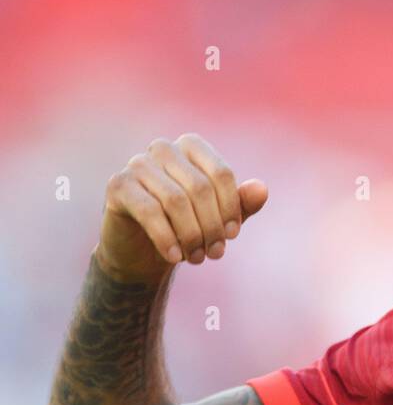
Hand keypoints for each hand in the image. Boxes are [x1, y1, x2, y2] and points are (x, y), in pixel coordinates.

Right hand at [97, 134, 267, 283]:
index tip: (233, 235)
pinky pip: (149, 211)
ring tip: (197, 258)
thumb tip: (262, 190)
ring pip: (175, 200)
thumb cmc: (185, 226)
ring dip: (191, 235)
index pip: (221, 174)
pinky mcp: (117, 185)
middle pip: (199, 188)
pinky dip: (166, 237)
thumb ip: (242, 203)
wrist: (140, 250)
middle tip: (215, 254)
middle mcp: (163, 148)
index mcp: (191, 146)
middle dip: (211, 226)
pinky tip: (174, 257)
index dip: (231, 208)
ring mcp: (137, 164)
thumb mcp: (218, 217)